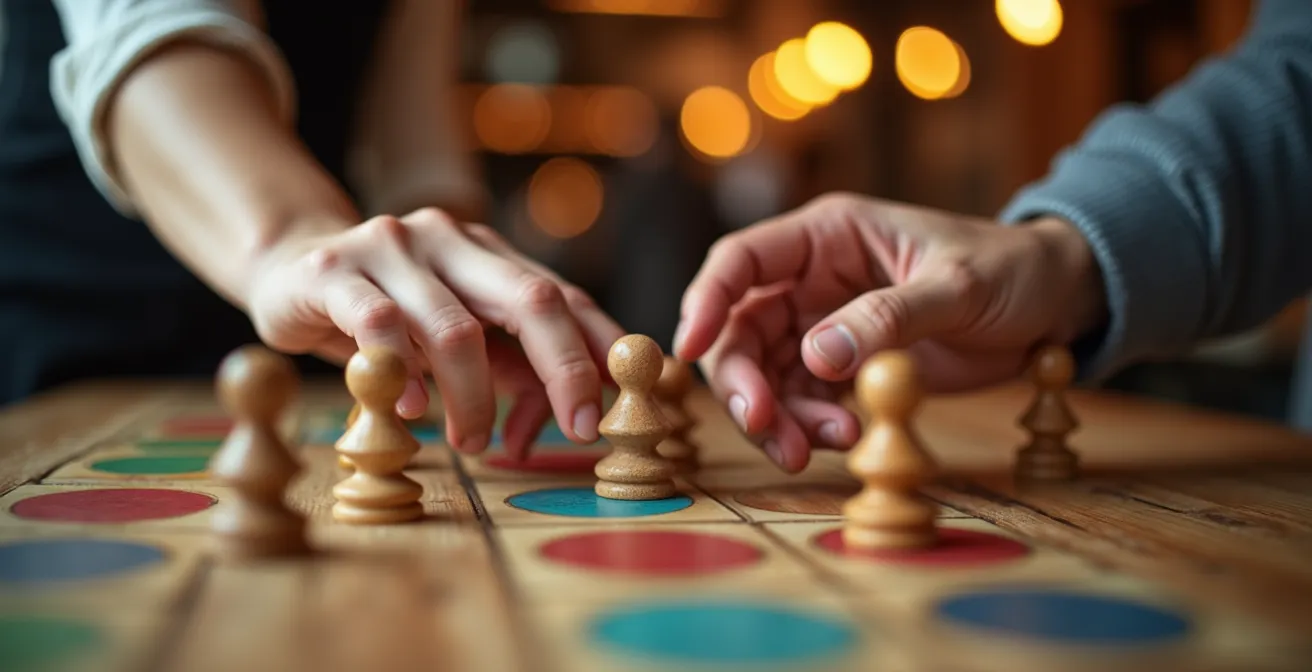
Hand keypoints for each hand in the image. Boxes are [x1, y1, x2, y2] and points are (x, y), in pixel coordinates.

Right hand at [246, 207, 622, 457]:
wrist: (290, 269)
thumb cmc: (390, 317)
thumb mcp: (460, 340)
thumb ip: (511, 371)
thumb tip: (559, 425)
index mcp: (491, 253)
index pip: (565, 297)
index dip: (597, 354)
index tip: (612, 410)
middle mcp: (452, 238)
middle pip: (532, 300)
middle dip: (565, 369)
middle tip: (577, 428)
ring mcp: (393, 246)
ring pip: (456, 327)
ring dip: (474, 398)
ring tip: (473, 442)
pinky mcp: (336, 271)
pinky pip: (382, 327)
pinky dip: (407, 377)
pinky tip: (413, 410)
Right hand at [672, 193, 1105, 471]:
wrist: (1055, 304)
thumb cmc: (1011, 269)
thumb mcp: (956, 286)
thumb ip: (888, 318)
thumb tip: (817, 357)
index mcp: (827, 236)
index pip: (741, 261)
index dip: (707, 302)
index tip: (688, 348)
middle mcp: (811, 280)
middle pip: (742, 331)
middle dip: (745, 384)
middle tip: (770, 429)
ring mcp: (824, 324)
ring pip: (768, 375)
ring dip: (780, 416)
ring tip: (822, 445)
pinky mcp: (845, 366)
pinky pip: (805, 399)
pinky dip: (813, 425)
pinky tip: (846, 438)